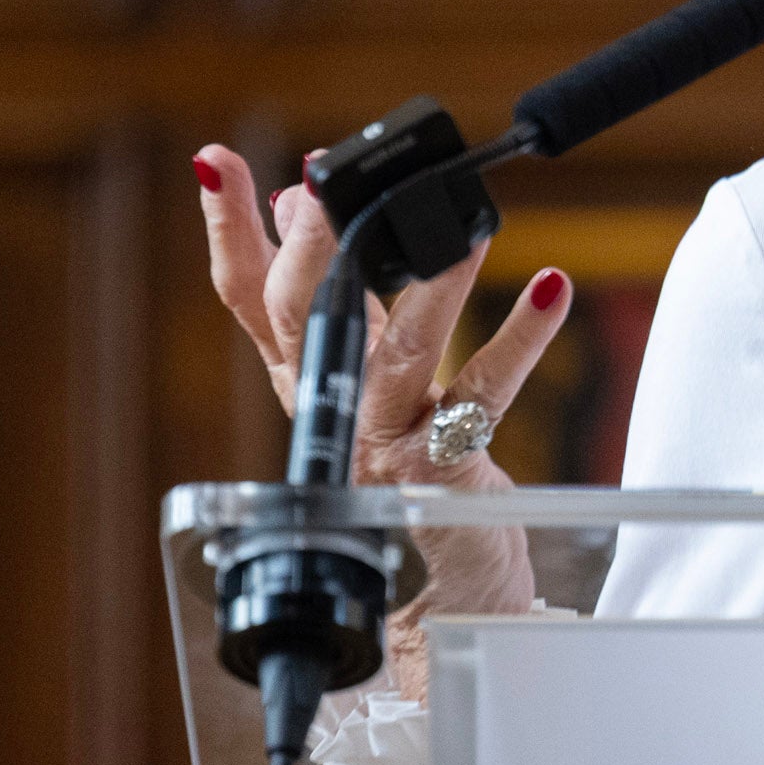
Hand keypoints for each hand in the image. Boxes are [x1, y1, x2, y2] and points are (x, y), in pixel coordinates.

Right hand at [195, 145, 574, 697]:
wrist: (438, 604)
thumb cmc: (406, 483)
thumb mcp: (361, 382)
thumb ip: (336, 300)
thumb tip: (294, 207)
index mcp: (310, 384)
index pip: (249, 298)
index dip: (229, 229)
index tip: (215, 160)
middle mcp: (336, 411)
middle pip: (305, 318)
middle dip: (312, 245)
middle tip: (320, 179)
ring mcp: (384, 444)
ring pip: (396, 350)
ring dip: (432, 284)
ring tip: (465, 225)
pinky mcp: (442, 473)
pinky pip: (484, 396)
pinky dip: (520, 337)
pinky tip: (549, 286)